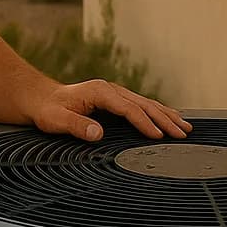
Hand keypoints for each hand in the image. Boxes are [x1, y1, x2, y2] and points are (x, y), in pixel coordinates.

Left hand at [32, 78, 192, 141]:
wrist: (41, 98)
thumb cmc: (48, 110)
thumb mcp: (56, 120)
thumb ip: (76, 126)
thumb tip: (97, 133)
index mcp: (100, 92)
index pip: (128, 109)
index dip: (145, 123)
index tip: (159, 137)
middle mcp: (111, 90)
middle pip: (143, 104)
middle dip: (165, 119)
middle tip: (183, 134)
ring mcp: (114, 93)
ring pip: (146, 103)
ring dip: (166, 115)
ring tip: (186, 127)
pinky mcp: (115, 99)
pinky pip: (141, 105)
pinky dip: (158, 112)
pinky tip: (170, 118)